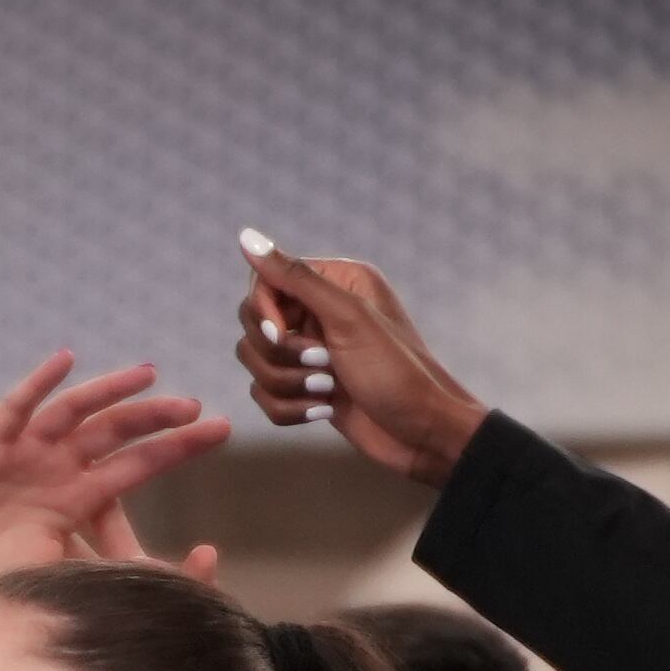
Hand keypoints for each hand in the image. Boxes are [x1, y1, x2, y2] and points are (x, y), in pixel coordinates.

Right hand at [0, 351, 230, 619]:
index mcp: (78, 499)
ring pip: (74, 412)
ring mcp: (23, 452)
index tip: (221, 430)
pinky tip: (65, 363)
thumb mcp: (69, 580)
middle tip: (195, 407)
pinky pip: (16, 408)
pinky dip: (39, 384)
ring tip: (148, 376)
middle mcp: (56, 467)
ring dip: (109, 392)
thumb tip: (193, 567)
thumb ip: (122, 575)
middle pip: (115, 432)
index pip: (139, 464)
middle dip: (156, 418)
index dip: (178, 446)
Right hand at [232, 240, 489, 487]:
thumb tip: (246, 236)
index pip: (266, 281)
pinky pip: (265, 395)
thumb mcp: (347, 317)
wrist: (423, 434)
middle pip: (253, 323)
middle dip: (280, 354)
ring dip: (287, 385)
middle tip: (325, 365)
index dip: (263, 311)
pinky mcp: (305, 388)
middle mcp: (321, 312)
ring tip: (328, 391)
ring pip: (256, 363)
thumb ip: (295, 277)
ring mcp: (311, 352)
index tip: (279, 334)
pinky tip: (325, 412)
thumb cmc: (398, 372)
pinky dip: (289, 409)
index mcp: (336, 281)